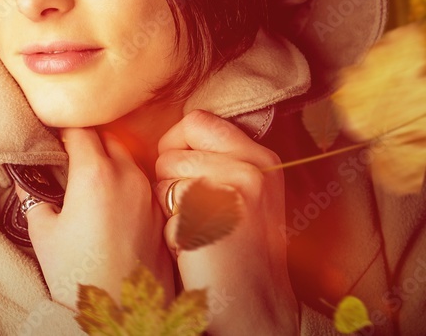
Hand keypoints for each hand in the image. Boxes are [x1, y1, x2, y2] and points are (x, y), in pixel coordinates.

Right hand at [14, 126, 174, 310]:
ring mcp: (149, 195)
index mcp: (95, 173)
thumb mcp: (42, 231)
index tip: (51, 139)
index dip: (62, 131)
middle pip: (108, 137)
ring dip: (109, 160)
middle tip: (67, 157)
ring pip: (129, 158)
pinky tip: (110, 203)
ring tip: (88, 180)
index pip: (79, 130)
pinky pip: (143, 184)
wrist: (120, 316)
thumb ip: (33, 194)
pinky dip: (126, 183)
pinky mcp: (162, 215)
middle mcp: (128, 176)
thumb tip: (24, 177)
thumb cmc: (77, 274)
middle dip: (88, 141)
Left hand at [154, 110, 299, 335]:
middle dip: (168, 175)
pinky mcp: (217, 208)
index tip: (188, 182)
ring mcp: (240, 185)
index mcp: (262, 158)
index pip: (196, 121)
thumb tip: (168, 137)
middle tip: (195, 212)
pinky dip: (171, 227)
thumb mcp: (236, 193)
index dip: (176, 149)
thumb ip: (213, 159)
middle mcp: (256, 166)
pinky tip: (194, 245)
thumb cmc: (229, 251)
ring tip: (197, 230)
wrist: (250, 306)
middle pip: (175, 143)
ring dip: (168, 204)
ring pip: (165, 170)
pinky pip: (165, 199)